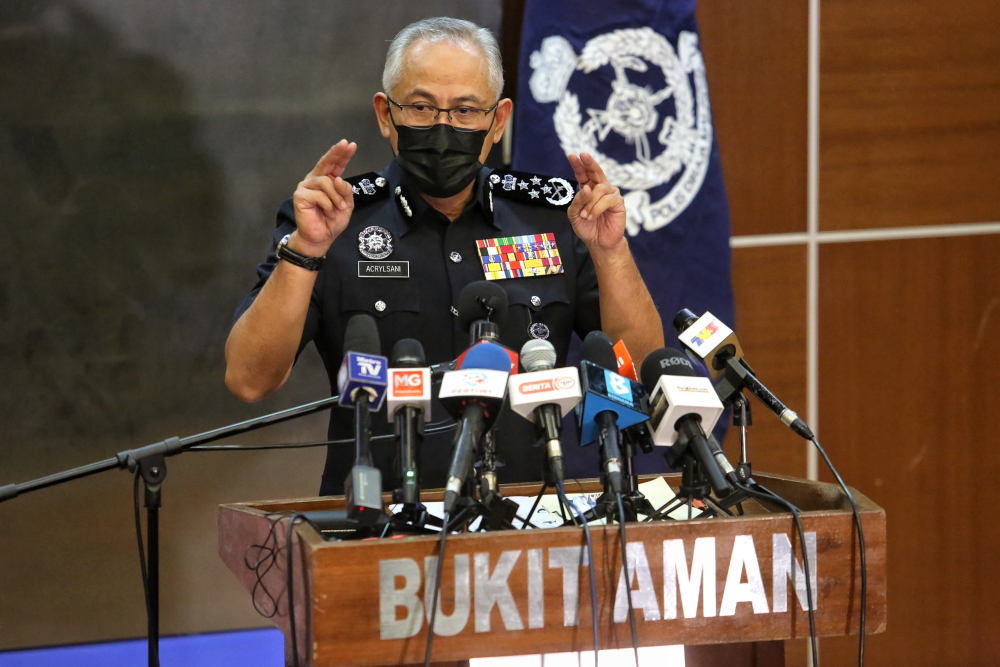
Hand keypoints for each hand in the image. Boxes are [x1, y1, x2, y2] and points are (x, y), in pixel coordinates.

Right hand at [291, 139, 357, 255]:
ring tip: (337, 208)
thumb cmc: (332, 221)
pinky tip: (326, 212)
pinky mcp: (300, 195)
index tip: (350, 144)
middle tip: (346, 144)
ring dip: (336, 197)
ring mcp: (306, 186)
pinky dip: (328, 205)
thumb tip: (338, 179)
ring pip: (326, 182)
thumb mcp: (346, 205)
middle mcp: (315, 180)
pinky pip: (320, 195)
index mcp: (326, 181)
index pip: (335, 165)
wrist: (321, 237)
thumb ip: (345, 191)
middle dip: (337, 153)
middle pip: (326, 163)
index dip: (342, 155)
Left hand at [566, 153, 625, 251]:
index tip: (572, 155)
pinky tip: (592, 216)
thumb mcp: (574, 214)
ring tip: (586, 216)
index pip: (583, 174)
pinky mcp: (618, 202)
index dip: (578, 165)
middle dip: (589, 163)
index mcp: (588, 189)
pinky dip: (597, 208)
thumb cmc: (587, 227)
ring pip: (599, 189)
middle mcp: (600, 188)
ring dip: (589, 203)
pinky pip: (607, 200)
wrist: (598, 242)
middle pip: (595, 171)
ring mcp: (610, 194)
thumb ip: (577, 201)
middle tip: (583, 155)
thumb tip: (587, 188)